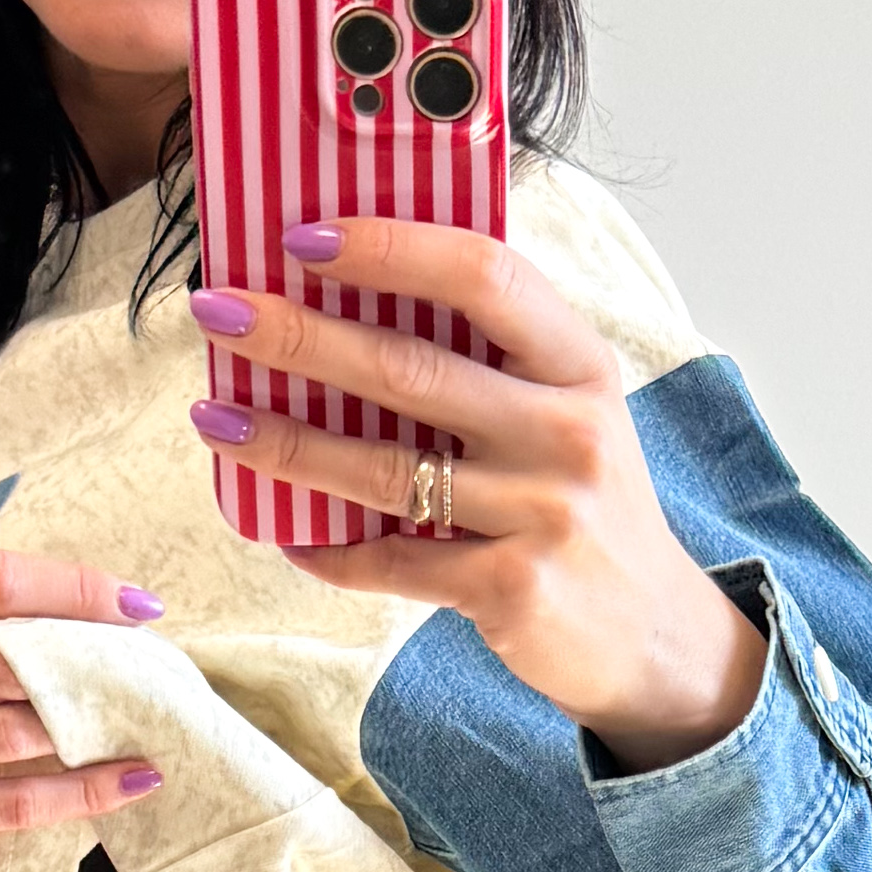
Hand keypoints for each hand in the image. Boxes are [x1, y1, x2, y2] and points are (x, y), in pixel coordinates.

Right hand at [0, 551, 165, 866]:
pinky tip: (136, 777)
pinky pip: (17, 804)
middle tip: (144, 668)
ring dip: (91, 726)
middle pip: (5, 660)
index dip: (74, 588)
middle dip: (89, 662)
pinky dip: (87, 792)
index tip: (136, 604)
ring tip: (143, 717)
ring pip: (14, 735)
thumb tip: (94, 612)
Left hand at [187, 228, 767, 770]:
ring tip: (216, 419)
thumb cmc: (585, 503)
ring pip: (385, 469)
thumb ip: (491, 359)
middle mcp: (565, 430)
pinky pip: (393, 562)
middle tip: (220, 314)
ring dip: (287, 443)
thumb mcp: (567, 412)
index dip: (389, 248)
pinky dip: (329, 549)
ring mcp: (541, 512)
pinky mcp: (509, 589)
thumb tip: (351, 302)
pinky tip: (284, 531)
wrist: (656, 634)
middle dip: (298, 336)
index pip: (483, 274)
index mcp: (578, 363)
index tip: (303, 237)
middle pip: (410, 368)